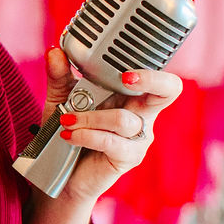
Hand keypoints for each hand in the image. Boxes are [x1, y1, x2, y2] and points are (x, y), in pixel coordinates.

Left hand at [40, 45, 182, 206]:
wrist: (59, 171)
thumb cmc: (69, 130)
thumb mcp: (61, 99)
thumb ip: (59, 76)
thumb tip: (54, 51)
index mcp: (130, 94)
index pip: (156, 75)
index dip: (151, 68)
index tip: (126, 67)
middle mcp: (141, 113)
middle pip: (168, 91)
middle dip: (152, 80)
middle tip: (126, 78)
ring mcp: (137, 137)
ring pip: (123, 120)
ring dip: (90, 118)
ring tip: (66, 120)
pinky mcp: (128, 157)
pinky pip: (111, 141)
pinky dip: (87, 135)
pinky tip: (69, 135)